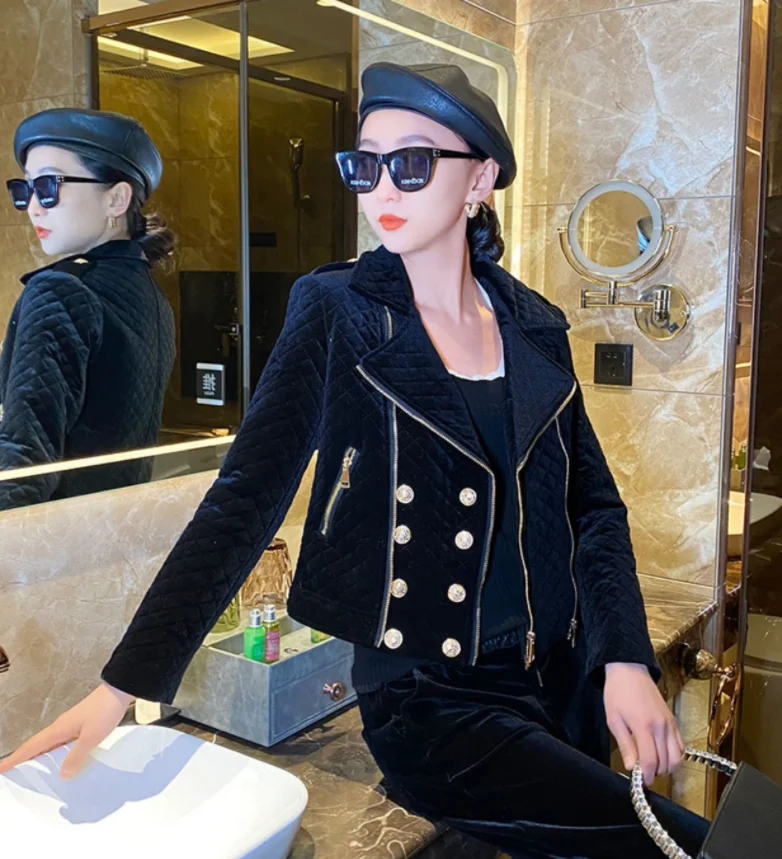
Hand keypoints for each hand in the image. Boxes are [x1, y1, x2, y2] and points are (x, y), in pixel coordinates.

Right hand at [0, 682, 133, 779]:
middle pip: (36, 745)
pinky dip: (53, 751)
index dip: (15, 759)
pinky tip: (59, 758)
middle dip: (21, 758)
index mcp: (58, 730)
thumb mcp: (91, 737)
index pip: (31, 747)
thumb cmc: (104, 711)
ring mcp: (69, 724)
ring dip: (37, 755)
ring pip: (48, 743)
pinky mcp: (79, 723)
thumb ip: (76, 756)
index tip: (0, 768)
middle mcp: (60, 726)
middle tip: (10, 771)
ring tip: (30, 769)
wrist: (119, 691)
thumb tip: (61, 775)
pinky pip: (60, 741)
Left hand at [604, 662, 683, 785]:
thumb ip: (625, 745)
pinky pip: (681, 746)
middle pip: (666, 762)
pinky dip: (675, 755)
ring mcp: (669, 724)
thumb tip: (632, 767)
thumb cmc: (617, 693)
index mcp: (643, 726)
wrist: (629, 671)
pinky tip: (662, 754)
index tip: (641, 781)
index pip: (651, 761)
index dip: (647, 776)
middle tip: (644, 772)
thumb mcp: (614, 720)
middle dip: (656, 773)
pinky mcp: (673, 721)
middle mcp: (660, 726)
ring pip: (677, 757)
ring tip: (652, 764)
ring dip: (667, 767)